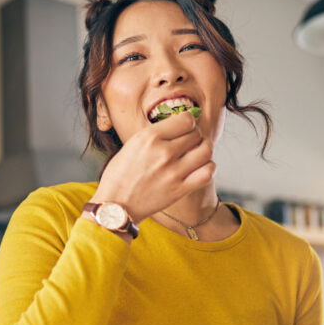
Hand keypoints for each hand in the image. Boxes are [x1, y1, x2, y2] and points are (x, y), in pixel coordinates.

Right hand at [91, 111, 213, 222]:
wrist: (115, 205)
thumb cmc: (120, 175)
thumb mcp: (132, 144)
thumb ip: (157, 134)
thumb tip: (180, 126)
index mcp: (149, 137)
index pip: (186, 119)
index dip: (188, 122)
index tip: (185, 128)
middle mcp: (163, 152)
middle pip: (197, 134)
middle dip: (196, 136)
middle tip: (190, 143)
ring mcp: (173, 172)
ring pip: (206, 151)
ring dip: (204, 149)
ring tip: (197, 153)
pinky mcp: (179, 190)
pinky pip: (207, 173)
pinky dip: (208, 167)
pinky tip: (200, 168)